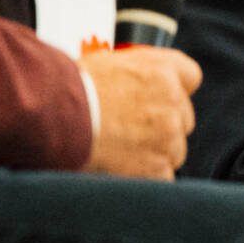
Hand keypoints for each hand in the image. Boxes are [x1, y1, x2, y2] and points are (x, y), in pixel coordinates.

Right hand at [79, 46, 200, 179]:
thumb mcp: (106, 64)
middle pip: (183, 118)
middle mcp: (172, 101)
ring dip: (153, 154)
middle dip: (162, 127)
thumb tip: (132, 85)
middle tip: (130, 132)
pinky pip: (161, 177)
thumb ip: (133, 75)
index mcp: (161, 70)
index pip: (190, 76)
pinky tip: (119, 171)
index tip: (161, 98)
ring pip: (174, 151)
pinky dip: (143, 178)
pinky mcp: (156, 168)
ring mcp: (168, 137)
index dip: (175, 89)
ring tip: (119, 152)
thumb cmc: (68, 89)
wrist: (53, 117)